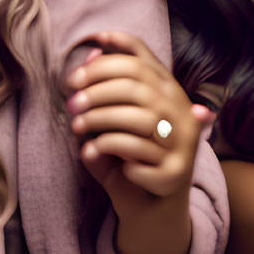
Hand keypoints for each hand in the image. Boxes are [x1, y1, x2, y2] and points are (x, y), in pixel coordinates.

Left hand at [65, 30, 212, 209]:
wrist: (152, 205)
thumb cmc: (131, 153)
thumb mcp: (120, 117)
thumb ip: (110, 87)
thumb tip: (93, 48)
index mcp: (171, 93)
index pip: (144, 61)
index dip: (112, 55)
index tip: (79, 65)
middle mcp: (182, 113)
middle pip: (139, 86)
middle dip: (98, 90)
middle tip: (71, 101)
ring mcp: (182, 142)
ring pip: (139, 118)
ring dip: (99, 119)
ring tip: (77, 126)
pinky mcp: (174, 172)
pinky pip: (136, 153)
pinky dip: (108, 149)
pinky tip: (90, 151)